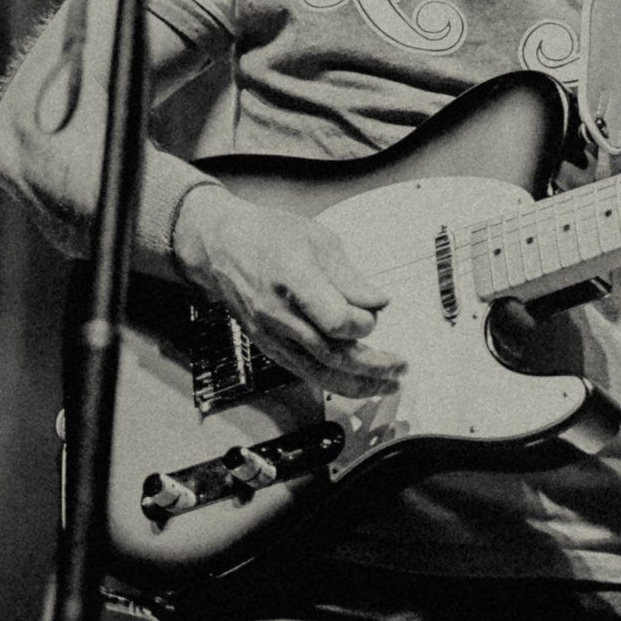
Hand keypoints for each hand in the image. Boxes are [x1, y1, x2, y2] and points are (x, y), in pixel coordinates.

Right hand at [175, 190, 400, 398]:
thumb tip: (378, 302)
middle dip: (373, 366)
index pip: (336, 320)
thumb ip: (349, 275)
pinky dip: (334, 383)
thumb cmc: (267, 236)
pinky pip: (304, 373)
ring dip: (359, 384)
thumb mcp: (316, 239)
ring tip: (388, 384)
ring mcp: (271, 334)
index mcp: (293, 278)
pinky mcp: (268, 346)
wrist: (219, 248)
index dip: (363, 323)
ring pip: (319, 372)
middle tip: (401, 367)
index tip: (376, 310)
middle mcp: (279, 313)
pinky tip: (357, 384)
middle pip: (332, 353)